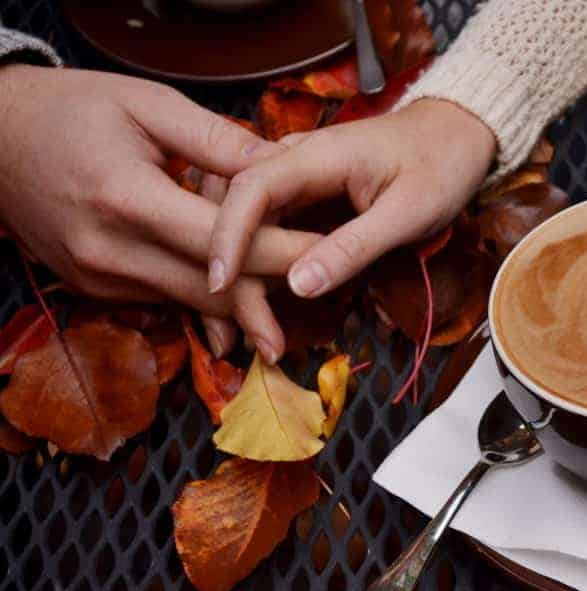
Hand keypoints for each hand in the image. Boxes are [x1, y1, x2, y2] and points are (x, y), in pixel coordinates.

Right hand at [0, 65, 318, 360]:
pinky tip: (243, 298)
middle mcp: (110, 250)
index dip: (282, 249)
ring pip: (194, 303)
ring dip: (245, 300)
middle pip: (214, 287)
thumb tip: (282, 163)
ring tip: (294, 296)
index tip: (328, 248)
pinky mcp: (96, 289)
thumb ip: (217, 141)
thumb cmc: (72, 109)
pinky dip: (207, 296)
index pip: (223, 242)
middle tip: (324, 283)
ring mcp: (99, 276)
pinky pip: (167, 299)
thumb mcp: (147, 105)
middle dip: (275, 288)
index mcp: (125, 197)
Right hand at [207, 97, 496, 305]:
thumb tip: (297, 285)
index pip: (250, 188)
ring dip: (237, 266)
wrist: (456, 134)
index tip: (221, 282)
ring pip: (242, 217)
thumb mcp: (408, 212)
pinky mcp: (301, 195)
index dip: (228, 235)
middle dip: (226, 262)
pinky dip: (256, 262)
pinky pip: (265, 225)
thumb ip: (355, 247)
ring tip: (246, 323)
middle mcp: (293, 159)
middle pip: (232, 204)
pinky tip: (259, 299)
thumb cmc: (441, 166)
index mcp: (317, 154)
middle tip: (238, 324)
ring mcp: (294, 176)